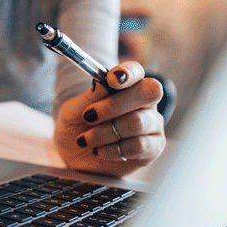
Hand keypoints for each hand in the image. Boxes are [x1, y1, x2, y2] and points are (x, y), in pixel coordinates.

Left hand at [54, 61, 165, 176]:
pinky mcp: (153, 148)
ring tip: (87, 139)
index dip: (128, 73)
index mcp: (127, 86)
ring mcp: (152, 125)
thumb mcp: (73, 110)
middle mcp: (144, 103)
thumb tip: (101, 83)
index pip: (136, 71)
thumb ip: (88, 97)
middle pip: (148, 93)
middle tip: (89, 115)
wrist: (74, 155)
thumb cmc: (77, 126)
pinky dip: (113, 149)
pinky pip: (138, 146)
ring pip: (137, 122)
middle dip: (115, 105)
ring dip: (105, 132)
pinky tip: (100, 150)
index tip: (111, 80)